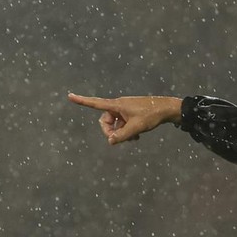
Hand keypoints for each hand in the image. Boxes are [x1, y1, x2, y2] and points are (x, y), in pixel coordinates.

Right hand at [68, 93, 182, 144]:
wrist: (167, 109)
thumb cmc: (151, 116)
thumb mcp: (136, 128)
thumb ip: (122, 136)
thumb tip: (110, 141)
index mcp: (117, 105)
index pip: (96, 103)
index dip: (82, 101)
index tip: (69, 96)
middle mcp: (119, 105)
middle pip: (106, 120)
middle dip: (110, 131)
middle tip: (119, 140)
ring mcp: (125, 109)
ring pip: (116, 124)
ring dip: (120, 133)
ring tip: (133, 139)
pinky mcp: (132, 113)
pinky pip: (123, 123)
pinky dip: (126, 131)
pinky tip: (136, 138)